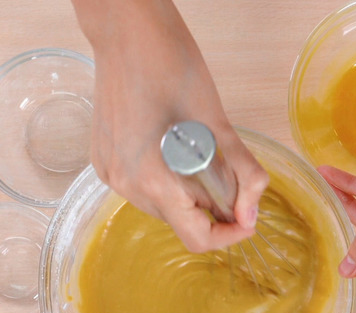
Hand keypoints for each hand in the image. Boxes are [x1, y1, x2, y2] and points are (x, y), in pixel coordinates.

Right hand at [74, 0, 267, 251]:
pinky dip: (166, 182)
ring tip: (194, 155)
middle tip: (224, 171)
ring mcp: (111, 176)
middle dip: (210, 207)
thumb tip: (251, 214)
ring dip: (187, 194)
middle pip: (181, 222)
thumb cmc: (172, 64)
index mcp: (153, 179)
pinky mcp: (104, 164)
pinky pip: (143, 190)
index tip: (246, 218)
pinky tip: (170, 150)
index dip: (229, 235)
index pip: (197, 238)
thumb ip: (242, 173)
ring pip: (163, 208)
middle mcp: (126, 186)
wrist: (125, 31)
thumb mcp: (218, 122)